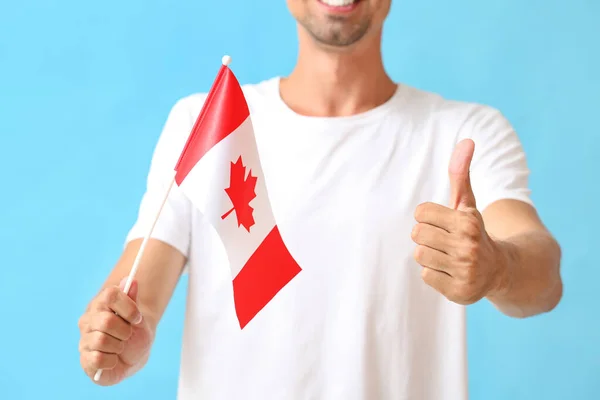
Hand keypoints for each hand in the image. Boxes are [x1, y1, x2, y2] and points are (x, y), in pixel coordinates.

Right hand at [78, 278, 153, 385]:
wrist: (135, 357)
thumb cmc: (136, 334)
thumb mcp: (139, 317)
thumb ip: (133, 299)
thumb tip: (131, 281)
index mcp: (101, 304)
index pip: (110, 295)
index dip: (128, 307)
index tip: (137, 318)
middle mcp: (88, 320)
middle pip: (106, 320)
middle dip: (125, 331)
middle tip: (128, 335)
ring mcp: (84, 340)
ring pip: (101, 340)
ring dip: (118, 346)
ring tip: (120, 347)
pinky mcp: (84, 360)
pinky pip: (97, 359)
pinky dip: (111, 361)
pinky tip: (113, 359)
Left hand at [411, 139, 507, 304]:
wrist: (501, 270)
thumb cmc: (474, 231)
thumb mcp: (468, 202)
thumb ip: (461, 173)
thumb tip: (467, 140)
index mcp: (468, 221)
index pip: (420, 213)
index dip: (429, 217)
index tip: (445, 223)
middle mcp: (469, 246)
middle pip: (417, 234)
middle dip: (427, 236)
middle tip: (446, 241)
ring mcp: (465, 271)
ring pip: (420, 255)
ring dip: (430, 255)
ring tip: (449, 257)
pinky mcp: (459, 292)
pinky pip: (425, 276)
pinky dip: (435, 274)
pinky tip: (452, 272)